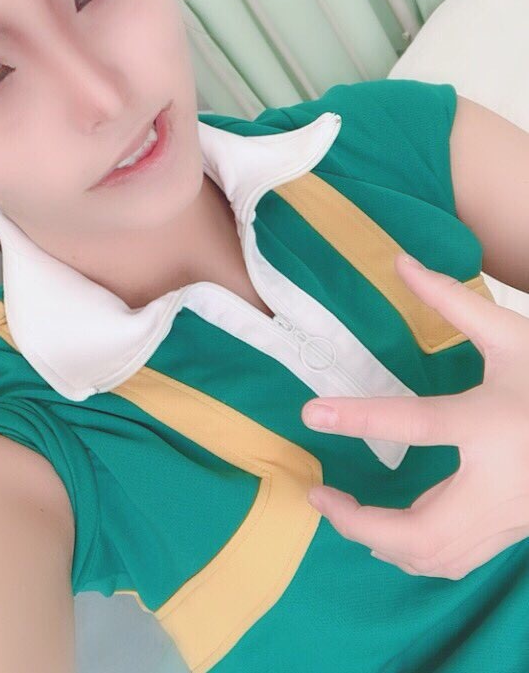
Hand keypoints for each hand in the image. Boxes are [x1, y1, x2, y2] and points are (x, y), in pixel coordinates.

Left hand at [300, 252, 528, 578]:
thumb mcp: (511, 334)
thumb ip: (452, 301)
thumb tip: (401, 262)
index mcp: (494, 424)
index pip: (416, 424)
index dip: (358, 419)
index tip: (311, 413)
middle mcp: (502, 484)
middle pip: (420, 532)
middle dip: (358, 522)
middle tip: (319, 494)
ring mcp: (512, 518)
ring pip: (436, 557)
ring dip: (381, 541)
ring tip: (343, 511)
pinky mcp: (514, 532)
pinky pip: (455, 558)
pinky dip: (413, 549)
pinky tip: (389, 528)